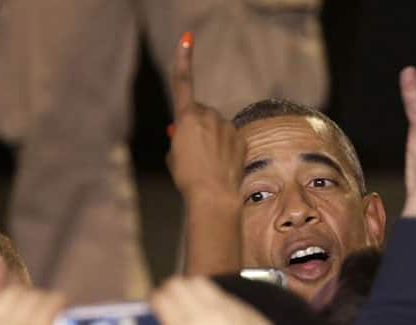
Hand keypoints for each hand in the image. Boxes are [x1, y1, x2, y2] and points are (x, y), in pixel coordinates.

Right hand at [151, 277, 349, 324]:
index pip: (160, 299)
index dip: (154, 302)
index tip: (154, 310)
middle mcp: (205, 312)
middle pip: (176, 284)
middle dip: (168, 291)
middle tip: (169, 305)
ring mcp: (226, 305)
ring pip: (197, 281)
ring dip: (189, 288)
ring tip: (190, 304)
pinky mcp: (243, 305)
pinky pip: (219, 291)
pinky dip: (209, 295)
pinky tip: (214, 312)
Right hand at [167, 32, 244, 209]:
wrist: (214, 194)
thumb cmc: (188, 176)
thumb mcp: (174, 155)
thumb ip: (179, 138)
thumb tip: (183, 132)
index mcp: (187, 117)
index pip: (183, 83)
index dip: (183, 60)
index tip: (187, 39)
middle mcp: (209, 116)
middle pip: (200, 113)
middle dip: (197, 125)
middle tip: (193, 150)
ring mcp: (227, 127)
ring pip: (216, 126)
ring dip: (212, 138)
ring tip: (208, 162)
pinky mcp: (240, 138)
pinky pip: (230, 138)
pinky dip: (225, 147)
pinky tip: (221, 164)